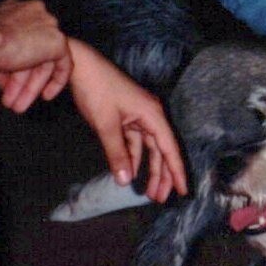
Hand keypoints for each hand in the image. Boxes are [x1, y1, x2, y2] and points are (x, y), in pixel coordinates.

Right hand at [0, 0, 72, 111]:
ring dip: (31, 85)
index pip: (22, 38)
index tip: (8, 79)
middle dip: (20, 79)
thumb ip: (2, 58)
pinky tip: (46, 96)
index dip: (15, 63)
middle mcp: (37, 12)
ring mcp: (49, 25)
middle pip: (33, 50)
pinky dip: (56, 80)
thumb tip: (5, 81)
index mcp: (18, 8)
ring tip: (18, 106)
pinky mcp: (57, 41)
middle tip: (11, 99)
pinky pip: (63, 63)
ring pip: (44, 60)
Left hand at [66, 40, 187, 202]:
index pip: (169, 148)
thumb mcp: (106, 124)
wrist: (81, 67)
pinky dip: (134, 157)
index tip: (184, 191)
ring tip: (149, 192)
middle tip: (160, 199)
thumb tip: (126, 181)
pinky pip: (135, 142)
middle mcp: (150, 116)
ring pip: (148, 148)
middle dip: (163, 174)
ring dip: (148, 168)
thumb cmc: (97, 90)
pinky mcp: (126, 117)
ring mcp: (138, 116)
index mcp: (152, 115)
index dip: (176, 171)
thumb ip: (117, 153)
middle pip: (161, 150)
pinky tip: (131, 172)